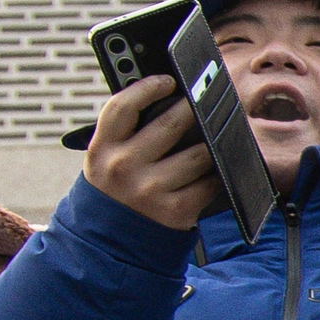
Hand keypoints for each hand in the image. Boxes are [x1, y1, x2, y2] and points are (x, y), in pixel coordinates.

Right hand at [80, 76, 215, 230]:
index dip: (148, 87)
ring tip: (215, 136)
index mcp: (102, 148)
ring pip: (198, 153)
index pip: (123, 106)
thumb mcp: (106, 158)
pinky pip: (209, 181)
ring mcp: (150, 190)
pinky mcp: (175, 210)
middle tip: (205, 100)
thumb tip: (171, 97)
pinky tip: (216, 168)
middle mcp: (123, 167)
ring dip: (212, 143)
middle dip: (194, 108)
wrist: (109, 239)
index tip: (168, 80)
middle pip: (170, 124)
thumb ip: (127, 131)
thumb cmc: (116, 186)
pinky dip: (217, 173)